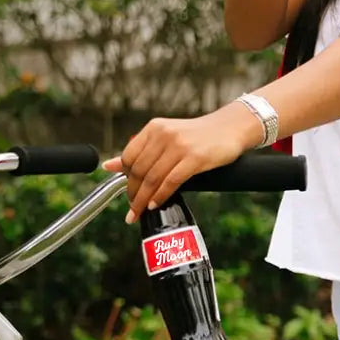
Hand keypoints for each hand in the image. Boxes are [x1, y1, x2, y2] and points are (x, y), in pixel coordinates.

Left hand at [102, 104, 261, 223]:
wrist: (230, 128)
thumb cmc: (199, 136)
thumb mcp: (167, 137)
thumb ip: (140, 151)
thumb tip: (108, 165)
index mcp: (155, 127)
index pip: (129, 156)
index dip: (125, 178)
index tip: (126, 192)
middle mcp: (165, 134)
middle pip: (139, 171)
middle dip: (133, 194)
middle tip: (132, 208)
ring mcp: (180, 146)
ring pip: (152, 179)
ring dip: (143, 200)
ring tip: (139, 212)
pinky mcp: (195, 158)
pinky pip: (171, 182)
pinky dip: (160, 196)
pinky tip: (156, 204)